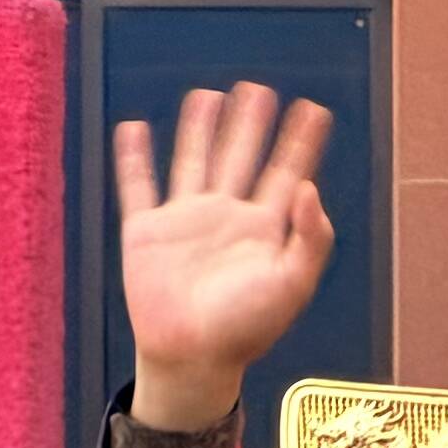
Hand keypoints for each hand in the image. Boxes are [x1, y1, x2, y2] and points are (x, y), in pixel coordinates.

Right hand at [118, 83, 336, 434]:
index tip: (314, 110)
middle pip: (240, 157)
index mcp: (263, 229)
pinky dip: (133, 158)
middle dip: (250, 124)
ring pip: (193, 161)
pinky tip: (133, 128)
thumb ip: (310, 238)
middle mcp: (226, 218)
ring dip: (200, 129)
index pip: (285, 173)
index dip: (300, 142)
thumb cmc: (244, 330)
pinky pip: (138, 186)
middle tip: (259, 88)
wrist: (192, 358)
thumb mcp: (292, 286)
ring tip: (209, 95)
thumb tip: (309, 187)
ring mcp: (185, 222)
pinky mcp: (147, 232)